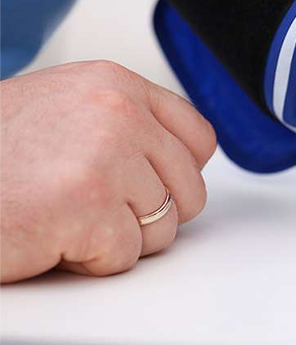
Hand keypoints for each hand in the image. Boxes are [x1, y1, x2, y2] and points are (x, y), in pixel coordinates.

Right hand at [0, 61, 215, 282]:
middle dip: (144, 215)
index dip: (174, 176)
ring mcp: (105, 157)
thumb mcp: (62, 110)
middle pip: (187, 190)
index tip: (143, 186)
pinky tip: (49, 234)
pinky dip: (87, 260)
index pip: (198, 138)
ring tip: (63, 217)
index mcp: (115, 84)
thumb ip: (121, 123)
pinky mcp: (87, 207)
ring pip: (163, 229)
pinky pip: (124, 257)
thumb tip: (179, 158)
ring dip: (114, 239)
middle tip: (89, 209)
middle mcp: (117, 112)